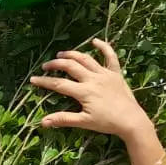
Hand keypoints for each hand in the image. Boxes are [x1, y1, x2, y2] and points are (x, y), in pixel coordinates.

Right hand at [32, 39, 154, 142]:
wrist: (132, 121)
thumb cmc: (107, 123)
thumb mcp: (84, 122)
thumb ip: (63, 119)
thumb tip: (43, 122)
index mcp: (84, 92)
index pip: (59, 84)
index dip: (44, 81)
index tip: (33, 79)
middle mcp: (93, 79)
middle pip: (70, 66)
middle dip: (55, 64)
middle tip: (46, 66)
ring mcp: (105, 74)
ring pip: (86, 59)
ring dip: (72, 54)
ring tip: (61, 54)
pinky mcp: (116, 73)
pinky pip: (110, 57)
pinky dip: (103, 47)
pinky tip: (95, 41)